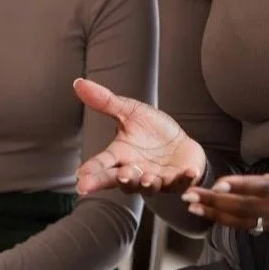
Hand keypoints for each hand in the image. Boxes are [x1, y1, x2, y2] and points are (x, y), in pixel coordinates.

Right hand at [74, 78, 205, 195]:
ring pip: (147, 186)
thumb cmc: (153, 131)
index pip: (102, 164)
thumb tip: (78, 83)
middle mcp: (135, 171)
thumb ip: (106, 102)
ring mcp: (156, 179)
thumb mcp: (131, 112)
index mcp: (121, 156)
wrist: (180, 144)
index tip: (81, 177)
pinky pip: (182, 182)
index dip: (92, 171)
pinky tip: (190, 172)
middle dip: (108, 182)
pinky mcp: (177, 180)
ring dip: (146, 183)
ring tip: (147, 178)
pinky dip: (185, 179)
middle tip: (92, 186)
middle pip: (119, 180)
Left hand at [181, 107, 268, 231]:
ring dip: (218, 214)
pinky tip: (208, 212)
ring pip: (247, 221)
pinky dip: (228, 221)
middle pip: (251, 208)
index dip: (244, 187)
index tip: (219, 184)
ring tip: (191, 204)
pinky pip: (251, 226)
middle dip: (219, 203)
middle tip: (189, 194)